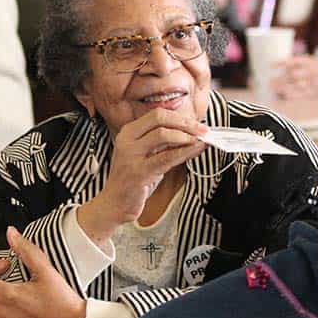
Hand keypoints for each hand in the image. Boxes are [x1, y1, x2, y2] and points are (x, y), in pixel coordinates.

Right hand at [79, 109, 207, 244]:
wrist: (115, 203)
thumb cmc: (133, 179)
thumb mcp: (146, 154)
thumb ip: (164, 143)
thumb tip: (191, 132)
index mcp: (129, 131)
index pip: (157, 114)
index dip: (180, 117)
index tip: (197, 123)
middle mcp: (127, 139)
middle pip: (160, 119)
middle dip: (185, 123)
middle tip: (203, 130)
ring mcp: (131, 155)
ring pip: (163, 135)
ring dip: (187, 136)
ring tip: (202, 140)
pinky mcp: (138, 172)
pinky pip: (166, 158)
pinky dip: (185, 152)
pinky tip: (196, 150)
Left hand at [272, 55, 317, 98]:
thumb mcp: (313, 61)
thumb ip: (299, 64)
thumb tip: (282, 67)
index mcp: (310, 62)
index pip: (293, 62)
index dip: (281, 63)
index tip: (271, 65)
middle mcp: (311, 72)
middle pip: (292, 75)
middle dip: (280, 79)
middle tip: (269, 81)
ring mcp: (313, 83)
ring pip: (295, 86)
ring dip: (283, 87)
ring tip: (272, 88)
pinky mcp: (315, 92)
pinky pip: (302, 95)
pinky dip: (292, 95)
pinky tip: (284, 95)